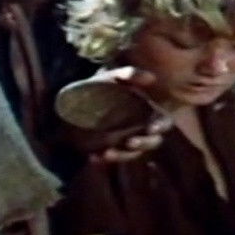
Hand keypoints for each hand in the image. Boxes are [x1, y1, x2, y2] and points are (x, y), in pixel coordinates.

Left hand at [58, 66, 173, 162]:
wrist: (70, 102)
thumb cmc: (98, 86)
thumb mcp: (110, 77)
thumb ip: (129, 74)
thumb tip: (152, 77)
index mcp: (147, 111)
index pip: (163, 121)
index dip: (161, 126)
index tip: (151, 128)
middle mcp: (140, 128)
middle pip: (153, 142)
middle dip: (144, 144)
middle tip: (130, 142)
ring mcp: (125, 141)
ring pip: (132, 154)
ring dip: (122, 156)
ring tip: (107, 153)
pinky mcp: (109, 150)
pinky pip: (110, 159)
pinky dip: (102, 160)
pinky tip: (93, 157)